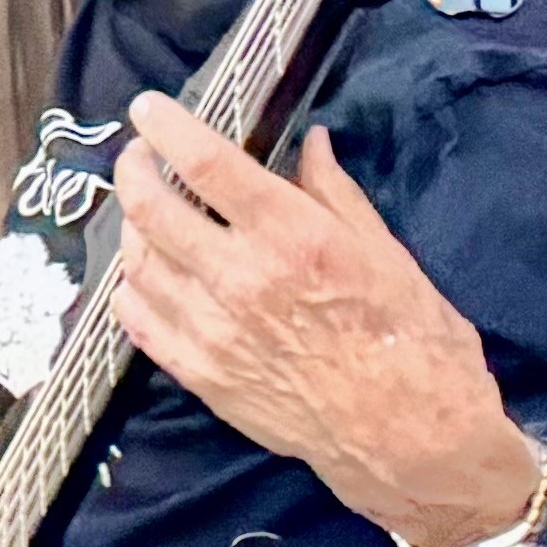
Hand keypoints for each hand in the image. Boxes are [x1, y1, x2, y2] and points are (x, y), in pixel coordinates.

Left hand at [105, 100, 541, 546]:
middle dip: (134, 170)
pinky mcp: (199, 374)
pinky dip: (132, 287)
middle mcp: (240, 278)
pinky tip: (144, 274)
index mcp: (293, 237)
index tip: (148, 108)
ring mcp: (211, 330)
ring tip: (145, 213)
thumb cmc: (415, 343)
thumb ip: (335, 195)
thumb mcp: (388, 254)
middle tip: (137, 156)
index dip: (167, 127)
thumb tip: (309, 143)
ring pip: (137, 261)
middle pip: (152, 208)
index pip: (206, 164)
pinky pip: (138, 320)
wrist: (408, 439)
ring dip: (132, 227)